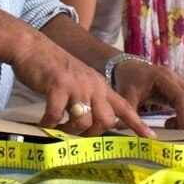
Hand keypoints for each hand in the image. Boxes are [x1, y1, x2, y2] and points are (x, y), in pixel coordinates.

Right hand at [11, 43, 157, 137]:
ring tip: (58, 128)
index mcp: (100, 85)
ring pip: (84, 121)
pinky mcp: (58, 86)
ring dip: (70, 131)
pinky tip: (43, 122)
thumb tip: (90, 125)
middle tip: (76, 134)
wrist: (33, 47)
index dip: (137, 123)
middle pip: (106, 120)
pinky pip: (56, 116)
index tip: (150, 136)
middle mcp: (93, 85)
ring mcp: (76, 85)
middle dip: (92, 133)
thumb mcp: (79, 81)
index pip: (124, 106)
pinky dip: (49, 124)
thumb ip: (89, 98)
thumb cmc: (53, 68)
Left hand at [114, 61, 183, 130]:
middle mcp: (174, 78)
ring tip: (178, 128)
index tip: (181, 128)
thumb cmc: (127, 81)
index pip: (180, 96)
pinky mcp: (178, 88)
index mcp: (162, 77)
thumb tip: (132, 133)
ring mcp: (178, 82)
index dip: (183, 113)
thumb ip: (129, 114)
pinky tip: (177, 123)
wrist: (128, 67)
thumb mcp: (125, 96)